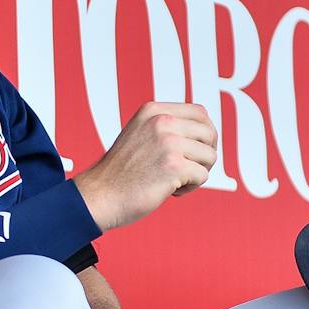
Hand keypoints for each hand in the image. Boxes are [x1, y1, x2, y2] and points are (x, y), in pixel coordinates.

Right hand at [74, 102, 217, 230]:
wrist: (99, 196)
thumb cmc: (121, 173)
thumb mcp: (141, 135)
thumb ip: (167, 128)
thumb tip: (207, 132)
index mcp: (153, 111)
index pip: (200, 112)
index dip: (205, 134)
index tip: (195, 151)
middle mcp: (162, 122)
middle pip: (209, 133)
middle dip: (205, 154)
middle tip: (188, 169)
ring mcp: (168, 142)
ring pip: (210, 156)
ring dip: (197, 172)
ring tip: (175, 181)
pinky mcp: (174, 166)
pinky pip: (203, 176)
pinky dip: (190, 188)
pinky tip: (170, 191)